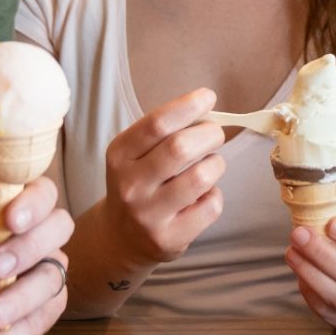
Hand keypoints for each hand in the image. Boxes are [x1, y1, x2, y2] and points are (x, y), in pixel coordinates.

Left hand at [0, 178, 73, 334]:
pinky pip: (33, 329)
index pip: (42, 192)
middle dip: (30, 248)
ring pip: (52, 284)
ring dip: (22, 299)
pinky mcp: (35, 319)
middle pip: (59, 231)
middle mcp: (37, 241)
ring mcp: (41, 280)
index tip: (11, 219)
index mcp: (12, 210)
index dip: (34, 203)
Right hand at [95, 88, 229, 271]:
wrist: (120, 237)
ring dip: (216, 164)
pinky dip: (214, 195)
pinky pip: (211, 205)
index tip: (208, 97)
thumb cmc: (139, 183)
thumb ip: (165, 133)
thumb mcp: (136, 154)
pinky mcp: (169, 238)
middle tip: (215, 135)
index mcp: (119, 155)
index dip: (188, 106)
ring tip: (209, 166)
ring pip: (202, 176)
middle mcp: (130, 185)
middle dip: (210, 134)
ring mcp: (148, 214)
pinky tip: (202, 196)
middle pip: (181, 148)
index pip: (157, 123)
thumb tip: (208, 110)